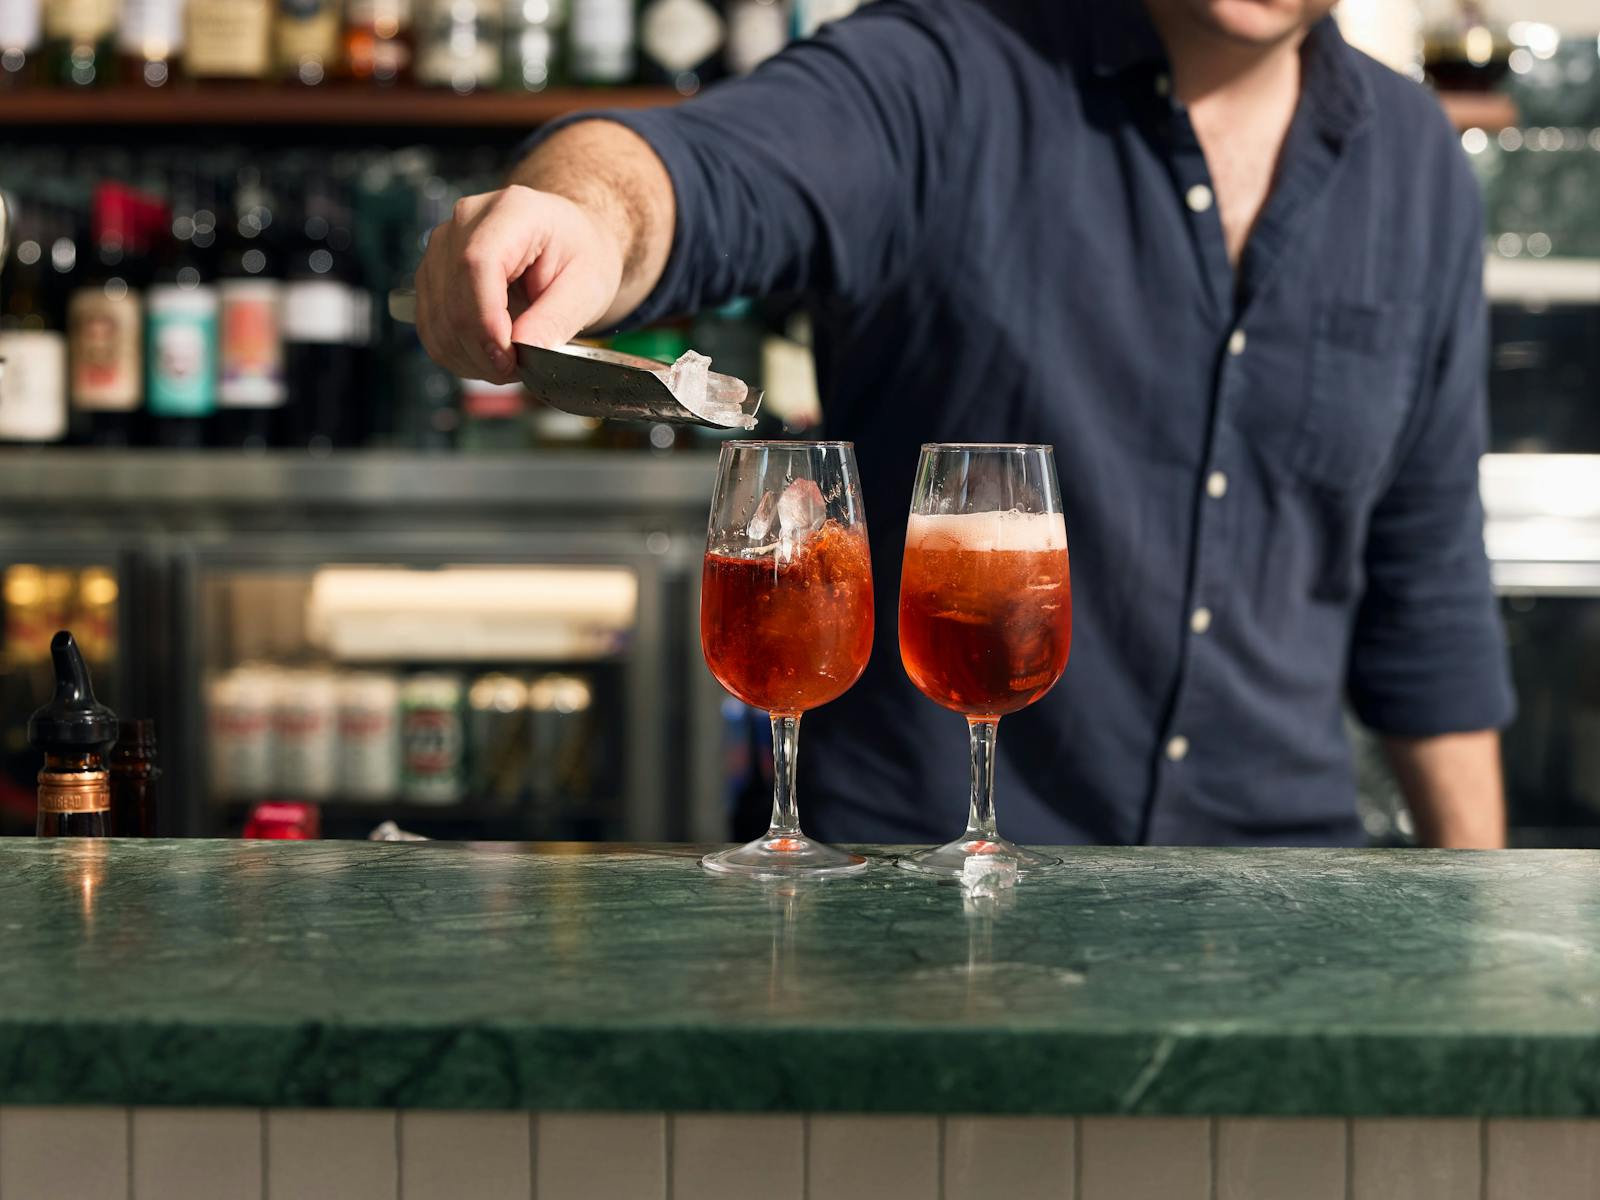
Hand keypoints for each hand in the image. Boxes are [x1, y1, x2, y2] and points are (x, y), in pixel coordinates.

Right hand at [413, 184, 624, 382]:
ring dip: (468, 356)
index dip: (485, 320)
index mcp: (512, 211)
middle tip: (517, 371)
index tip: (508, 359)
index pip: (477, 264)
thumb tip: (524, 351)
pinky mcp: (433, 272)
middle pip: (451, 297)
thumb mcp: (588, 286)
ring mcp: (443, 245)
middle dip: (480, 349)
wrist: (568, 240)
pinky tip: (486, 357)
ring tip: (507, 365)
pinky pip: (430, 324)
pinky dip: (456, 352)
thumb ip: (555, 319)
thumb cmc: (580, 254)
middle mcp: (467, 221)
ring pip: (435, 317)